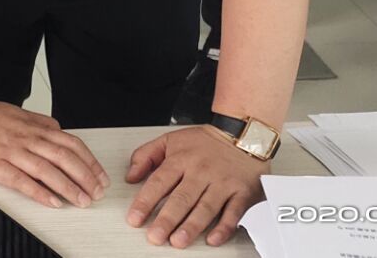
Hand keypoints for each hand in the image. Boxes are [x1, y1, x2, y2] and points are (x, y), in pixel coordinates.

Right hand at [0, 98, 108, 208]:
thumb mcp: (21, 113)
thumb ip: (41, 122)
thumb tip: (59, 129)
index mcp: (36, 128)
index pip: (72, 145)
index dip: (90, 162)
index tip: (100, 177)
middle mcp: (28, 139)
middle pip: (65, 158)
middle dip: (86, 178)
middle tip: (96, 193)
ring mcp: (13, 152)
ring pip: (48, 170)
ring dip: (69, 187)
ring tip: (82, 201)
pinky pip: (21, 180)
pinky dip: (39, 192)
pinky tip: (51, 201)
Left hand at [125, 126, 268, 248]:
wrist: (246, 134)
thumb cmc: (206, 141)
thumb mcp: (171, 140)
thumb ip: (146, 155)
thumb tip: (130, 176)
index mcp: (181, 159)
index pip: (159, 182)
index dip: (145, 202)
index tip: (135, 218)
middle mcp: (201, 172)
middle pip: (181, 198)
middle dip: (167, 219)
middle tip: (155, 236)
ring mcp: (223, 183)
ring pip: (205, 207)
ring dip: (192, 226)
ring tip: (178, 241)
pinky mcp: (242, 192)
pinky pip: (234, 211)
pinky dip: (224, 227)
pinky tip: (213, 238)